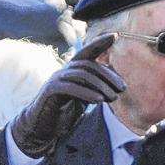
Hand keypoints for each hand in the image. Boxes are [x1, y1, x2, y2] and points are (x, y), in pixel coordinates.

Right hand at [11, 33, 125, 156]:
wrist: (42, 128)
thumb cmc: (64, 113)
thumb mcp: (85, 98)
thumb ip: (96, 87)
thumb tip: (118, 82)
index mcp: (72, 71)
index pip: (87, 52)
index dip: (99, 43)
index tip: (115, 35)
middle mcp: (63, 71)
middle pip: (89, 65)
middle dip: (109, 76)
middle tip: (122, 89)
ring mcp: (55, 79)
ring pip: (82, 74)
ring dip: (101, 85)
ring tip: (113, 98)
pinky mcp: (50, 91)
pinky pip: (70, 87)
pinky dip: (86, 92)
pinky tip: (98, 101)